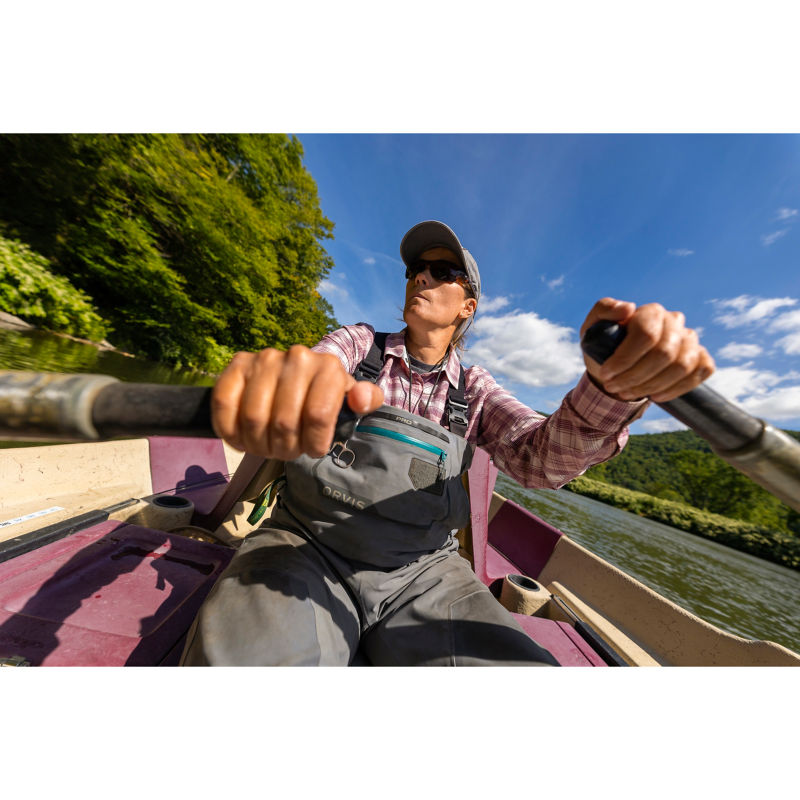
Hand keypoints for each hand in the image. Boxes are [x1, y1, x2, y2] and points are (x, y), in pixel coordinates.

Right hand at [211, 346, 383, 458]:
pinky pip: (224, 403)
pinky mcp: (238, 364)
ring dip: (258, 444)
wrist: (295, 378)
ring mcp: (265, 359)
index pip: (317, 417)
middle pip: (283, 422)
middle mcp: (297, 357)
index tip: (312, 449)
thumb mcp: (350, 401)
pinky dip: (230, 430)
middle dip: (285, 448)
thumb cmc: (324, 398)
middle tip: (286, 451)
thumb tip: (361, 399)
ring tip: (267, 446)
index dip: (312, 444)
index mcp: (329, 367)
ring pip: (253, 418)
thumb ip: (366, 400)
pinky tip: (241, 439)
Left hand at [580, 298, 714, 402]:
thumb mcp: (593, 328)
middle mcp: (675, 322)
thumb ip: (604, 310)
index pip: (646, 334)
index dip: (625, 359)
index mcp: (651, 312)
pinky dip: (676, 389)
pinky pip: (701, 372)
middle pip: (664, 354)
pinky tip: (656, 395)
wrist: (617, 368)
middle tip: (613, 387)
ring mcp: (690, 340)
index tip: (606, 374)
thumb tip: (628, 308)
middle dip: (635, 377)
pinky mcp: (700, 357)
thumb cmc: (604, 346)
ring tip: (628, 393)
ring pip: (681, 366)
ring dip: (651, 386)